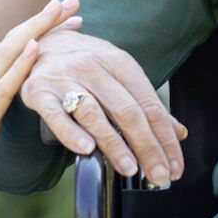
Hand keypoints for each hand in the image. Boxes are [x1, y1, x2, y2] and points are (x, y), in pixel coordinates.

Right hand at [0, 0, 77, 216]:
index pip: (10, 46)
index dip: (38, 27)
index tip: (64, 13)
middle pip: (13, 41)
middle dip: (44, 18)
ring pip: (9, 55)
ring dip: (36, 29)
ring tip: (59, 9)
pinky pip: (2, 88)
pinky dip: (20, 65)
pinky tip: (36, 48)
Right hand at [18, 25, 186, 184]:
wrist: (41, 41)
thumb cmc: (86, 64)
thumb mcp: (119, 74)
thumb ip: (146, 104)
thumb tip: (178, 133)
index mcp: (119, 63)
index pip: (149, 105)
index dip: (164, 139)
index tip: (174, 166)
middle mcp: (94, 67)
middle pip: (126, 111)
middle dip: (147, 147)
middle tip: (158, 175)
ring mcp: (65, 78)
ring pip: (94, 114)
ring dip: (114, 144)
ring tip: (130, 169)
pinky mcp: (39, 91)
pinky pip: (56, 115)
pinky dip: (71, 133)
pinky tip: (86, 150)